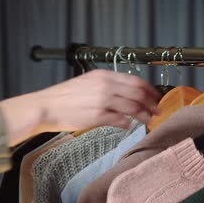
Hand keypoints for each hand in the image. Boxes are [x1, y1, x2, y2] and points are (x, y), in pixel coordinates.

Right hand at [0, 70, 159, 145]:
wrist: (46, 106)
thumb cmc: (66, 96)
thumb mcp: (88, 82)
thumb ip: (108, 85)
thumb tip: (127, 94)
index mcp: (104, 76)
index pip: (136, 81)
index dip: (150, 90)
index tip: (156, 97)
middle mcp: (105, 86)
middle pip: (138, 94)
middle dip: (151, 104)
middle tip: (157, 111)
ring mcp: (102, 101)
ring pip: (133, 108)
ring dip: (144, 116)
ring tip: (148, 121)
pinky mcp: (98, 116)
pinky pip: (120, 120)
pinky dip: (128, 124)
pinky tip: (129, 126)